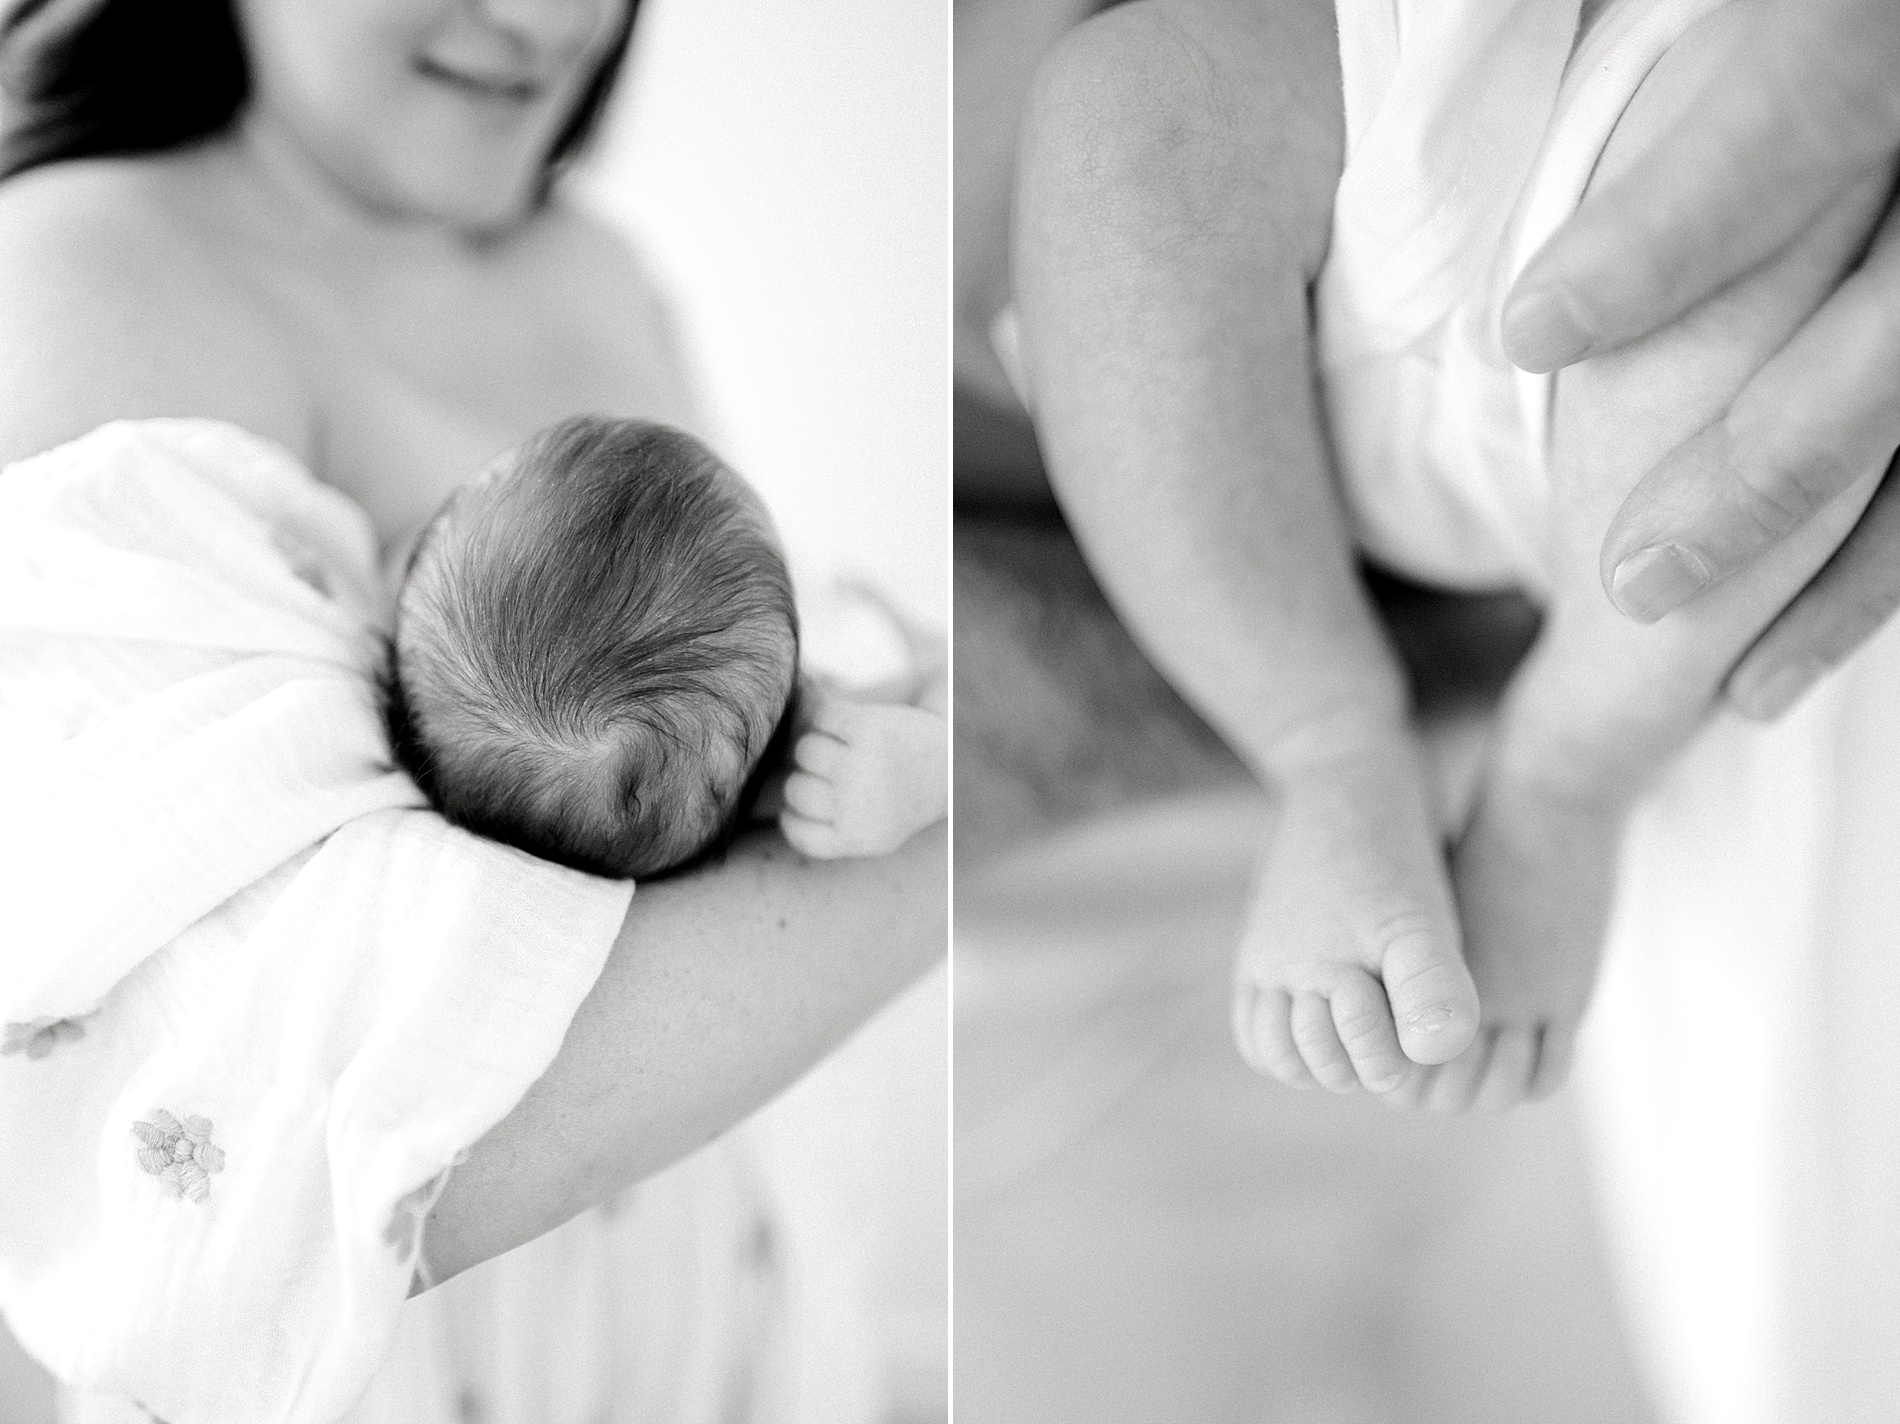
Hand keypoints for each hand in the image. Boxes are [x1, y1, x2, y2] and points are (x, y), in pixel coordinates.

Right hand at [781, 697, 947, 859]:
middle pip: (795, 789)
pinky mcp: (869, 727)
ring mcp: (863, 764)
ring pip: (803, 750)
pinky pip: (820, 718)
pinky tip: (855, 725)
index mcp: (860, 839)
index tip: (816, 804)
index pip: (797, 830)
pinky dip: (832, 717)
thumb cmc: (900, 796)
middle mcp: (860, 805)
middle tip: (845, 771)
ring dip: (820, 743)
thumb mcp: (870, 831)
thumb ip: (824, 828)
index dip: (796, 814)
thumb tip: (773, 803)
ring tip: (851, 747)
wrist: (952, 757)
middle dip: (811, 777)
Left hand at [1499, 0, 1899, 718]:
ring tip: (1728, 686)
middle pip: (1899, 327)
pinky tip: (1775, 670)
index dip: (1677, 229)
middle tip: (1625, 583)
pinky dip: (1875, 573)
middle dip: (1770, 465)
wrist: (1890, 34)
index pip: (1802, 114)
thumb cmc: (1805, 18)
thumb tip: (1483, 17)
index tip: (1529, 331)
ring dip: (1844, 569)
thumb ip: (1583, 4)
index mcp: (1872, 36)